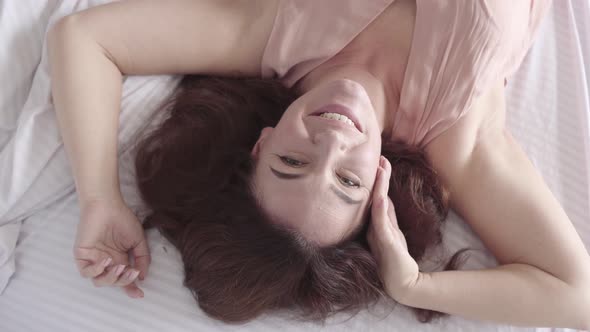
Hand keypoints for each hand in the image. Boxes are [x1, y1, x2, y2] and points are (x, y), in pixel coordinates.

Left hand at [74, 197, 150, 298]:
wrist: (108, 205)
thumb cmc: (123, 220)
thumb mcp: (139, 241)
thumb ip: (143, 258)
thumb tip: (142, 277)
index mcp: (119, 260)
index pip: (124, 279)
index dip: (131, 288)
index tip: (140, 294)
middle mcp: (106, 262)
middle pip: (112, 282)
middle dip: (124, 281)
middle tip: (132, 272)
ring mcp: (93, 259)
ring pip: (98, 281)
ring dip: (111, 278)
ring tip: (121, 267)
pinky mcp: (82, 255)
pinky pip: (86, 271)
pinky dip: (97, 270)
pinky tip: (107, 260)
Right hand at [367, 156, 419, 303]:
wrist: (403, 284)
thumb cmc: (396, 259)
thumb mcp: (393, 232)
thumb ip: (387, 215)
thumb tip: (383, 196)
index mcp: (374, 223)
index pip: (376, 196)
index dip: (378, 179)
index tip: (379, 160)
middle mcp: (371, 226)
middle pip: (374, 197)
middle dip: (377, 177)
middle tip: (378, 156)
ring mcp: (377, 234)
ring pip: (376, 206)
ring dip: (378, 187)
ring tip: (380, 169)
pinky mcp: (385, 242)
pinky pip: (381, 223)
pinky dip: (380, 209)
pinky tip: (380, 196)